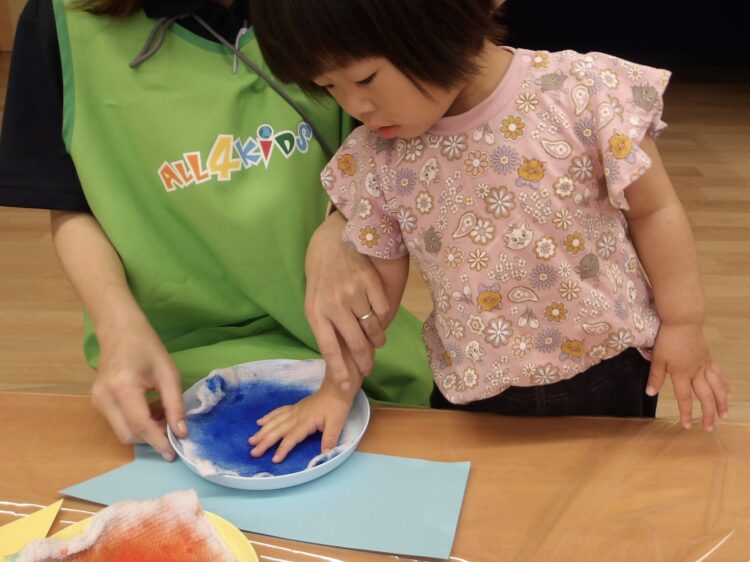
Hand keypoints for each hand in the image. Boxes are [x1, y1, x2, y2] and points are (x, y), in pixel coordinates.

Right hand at [91, 318, 186, 460]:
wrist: (120, 331)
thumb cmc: (147, 347)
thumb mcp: (168, 373)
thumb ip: (175, 405)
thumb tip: (182, 433)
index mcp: (122, 388)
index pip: (140, 426)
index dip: (158, 442)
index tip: (174, 453)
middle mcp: (104, 398)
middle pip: (129, 435)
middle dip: (152, 438)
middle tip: (172, 427)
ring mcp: (98, 401)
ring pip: (123, 432)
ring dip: (145, 431)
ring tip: (163, 413)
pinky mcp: (98, 402)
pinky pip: (119, 422)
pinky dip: (137, 423)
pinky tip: (151, 408)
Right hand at [248, 374, 357, 463]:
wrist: (336, 387)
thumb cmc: (337, 406)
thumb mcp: (336, 424)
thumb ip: (329, 439)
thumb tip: (325, 455)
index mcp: (306, 422)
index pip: (291, 438)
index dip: (283, 449)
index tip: (274, 459)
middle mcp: (296, 416)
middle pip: (278, 430)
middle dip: (265, 442)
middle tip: (253, 452)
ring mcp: (294, 410)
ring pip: (275, 422)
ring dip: (262, 431)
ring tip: (251, 440)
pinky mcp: (295, 407)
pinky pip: (278, 412)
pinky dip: (268, 417)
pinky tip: (260, 422)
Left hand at [305, 212, 389, 388]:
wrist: (332, 240)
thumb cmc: (321, 276)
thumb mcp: (314, 301)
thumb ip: (325, 326)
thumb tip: (340, 356)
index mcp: (316, 312)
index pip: (329, 348)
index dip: (339, 369)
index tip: (345, 386)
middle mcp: (334, 304)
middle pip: (355, 343)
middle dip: (364, 361)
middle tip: (368, 369)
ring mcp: (353, 292)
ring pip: (372, 328)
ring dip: (377, 339)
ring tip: (376, 341)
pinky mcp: (369, 281)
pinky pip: (383, 311)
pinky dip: (384, 318)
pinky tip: (378, 318)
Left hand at [645, 322, 729, 429]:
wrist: (683, 321)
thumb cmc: (668, 339)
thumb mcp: (657, 358)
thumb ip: (655, 377)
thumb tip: (650, 393)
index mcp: (682, 373)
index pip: (684, 397)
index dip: (686, 412)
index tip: (687, 426)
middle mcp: (697, 372)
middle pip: (705, 396)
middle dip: (707, 413)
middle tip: (709, 427)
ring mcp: (705, 365)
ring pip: (717, 387)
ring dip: (721, 402)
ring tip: (724, 414)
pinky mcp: (709, 358)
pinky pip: (719, 375)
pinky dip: (724, 385)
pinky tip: (727, 392)